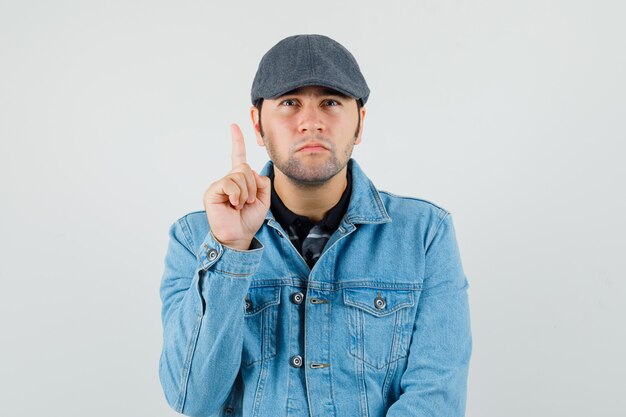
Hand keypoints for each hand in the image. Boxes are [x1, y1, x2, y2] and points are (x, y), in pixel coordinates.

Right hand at [203, 124, 270, 249]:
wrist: (239, 236)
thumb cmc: (249, 219)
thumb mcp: (263, 199)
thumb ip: (261, 182)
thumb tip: (250, 172)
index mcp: (239, 180)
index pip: (238, 156)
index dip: (237, 141)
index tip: (234, 126)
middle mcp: (228, 180)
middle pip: (244, 167)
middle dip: (252, 186)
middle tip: (248, 201)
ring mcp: (219, 185)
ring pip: (239, 175)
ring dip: (245, 192)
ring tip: (240, 205)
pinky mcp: (213, 191)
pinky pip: (229, 183)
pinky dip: (236, 194)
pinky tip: (233, 204)